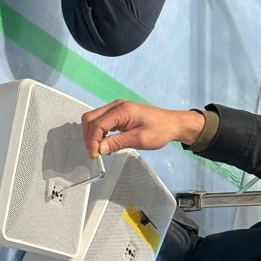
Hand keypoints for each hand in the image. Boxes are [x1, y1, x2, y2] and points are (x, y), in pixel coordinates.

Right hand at [81, 100, 205, 157]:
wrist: (172, 123)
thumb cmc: (160, 130)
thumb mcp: (140, 139)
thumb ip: (118, 142)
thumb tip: (100, 148)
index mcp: (122, 110)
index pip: (97, 124)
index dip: (92, 141)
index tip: (94, 155)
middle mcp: (116, 106)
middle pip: (90, 118)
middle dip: (88, 137)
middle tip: (95, 152)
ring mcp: (116, 108)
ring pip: (93, 119)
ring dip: (92, 134)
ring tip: (101, 149)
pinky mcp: (117, 113)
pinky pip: (100, 120)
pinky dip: (98, 132)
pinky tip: (105, 142)